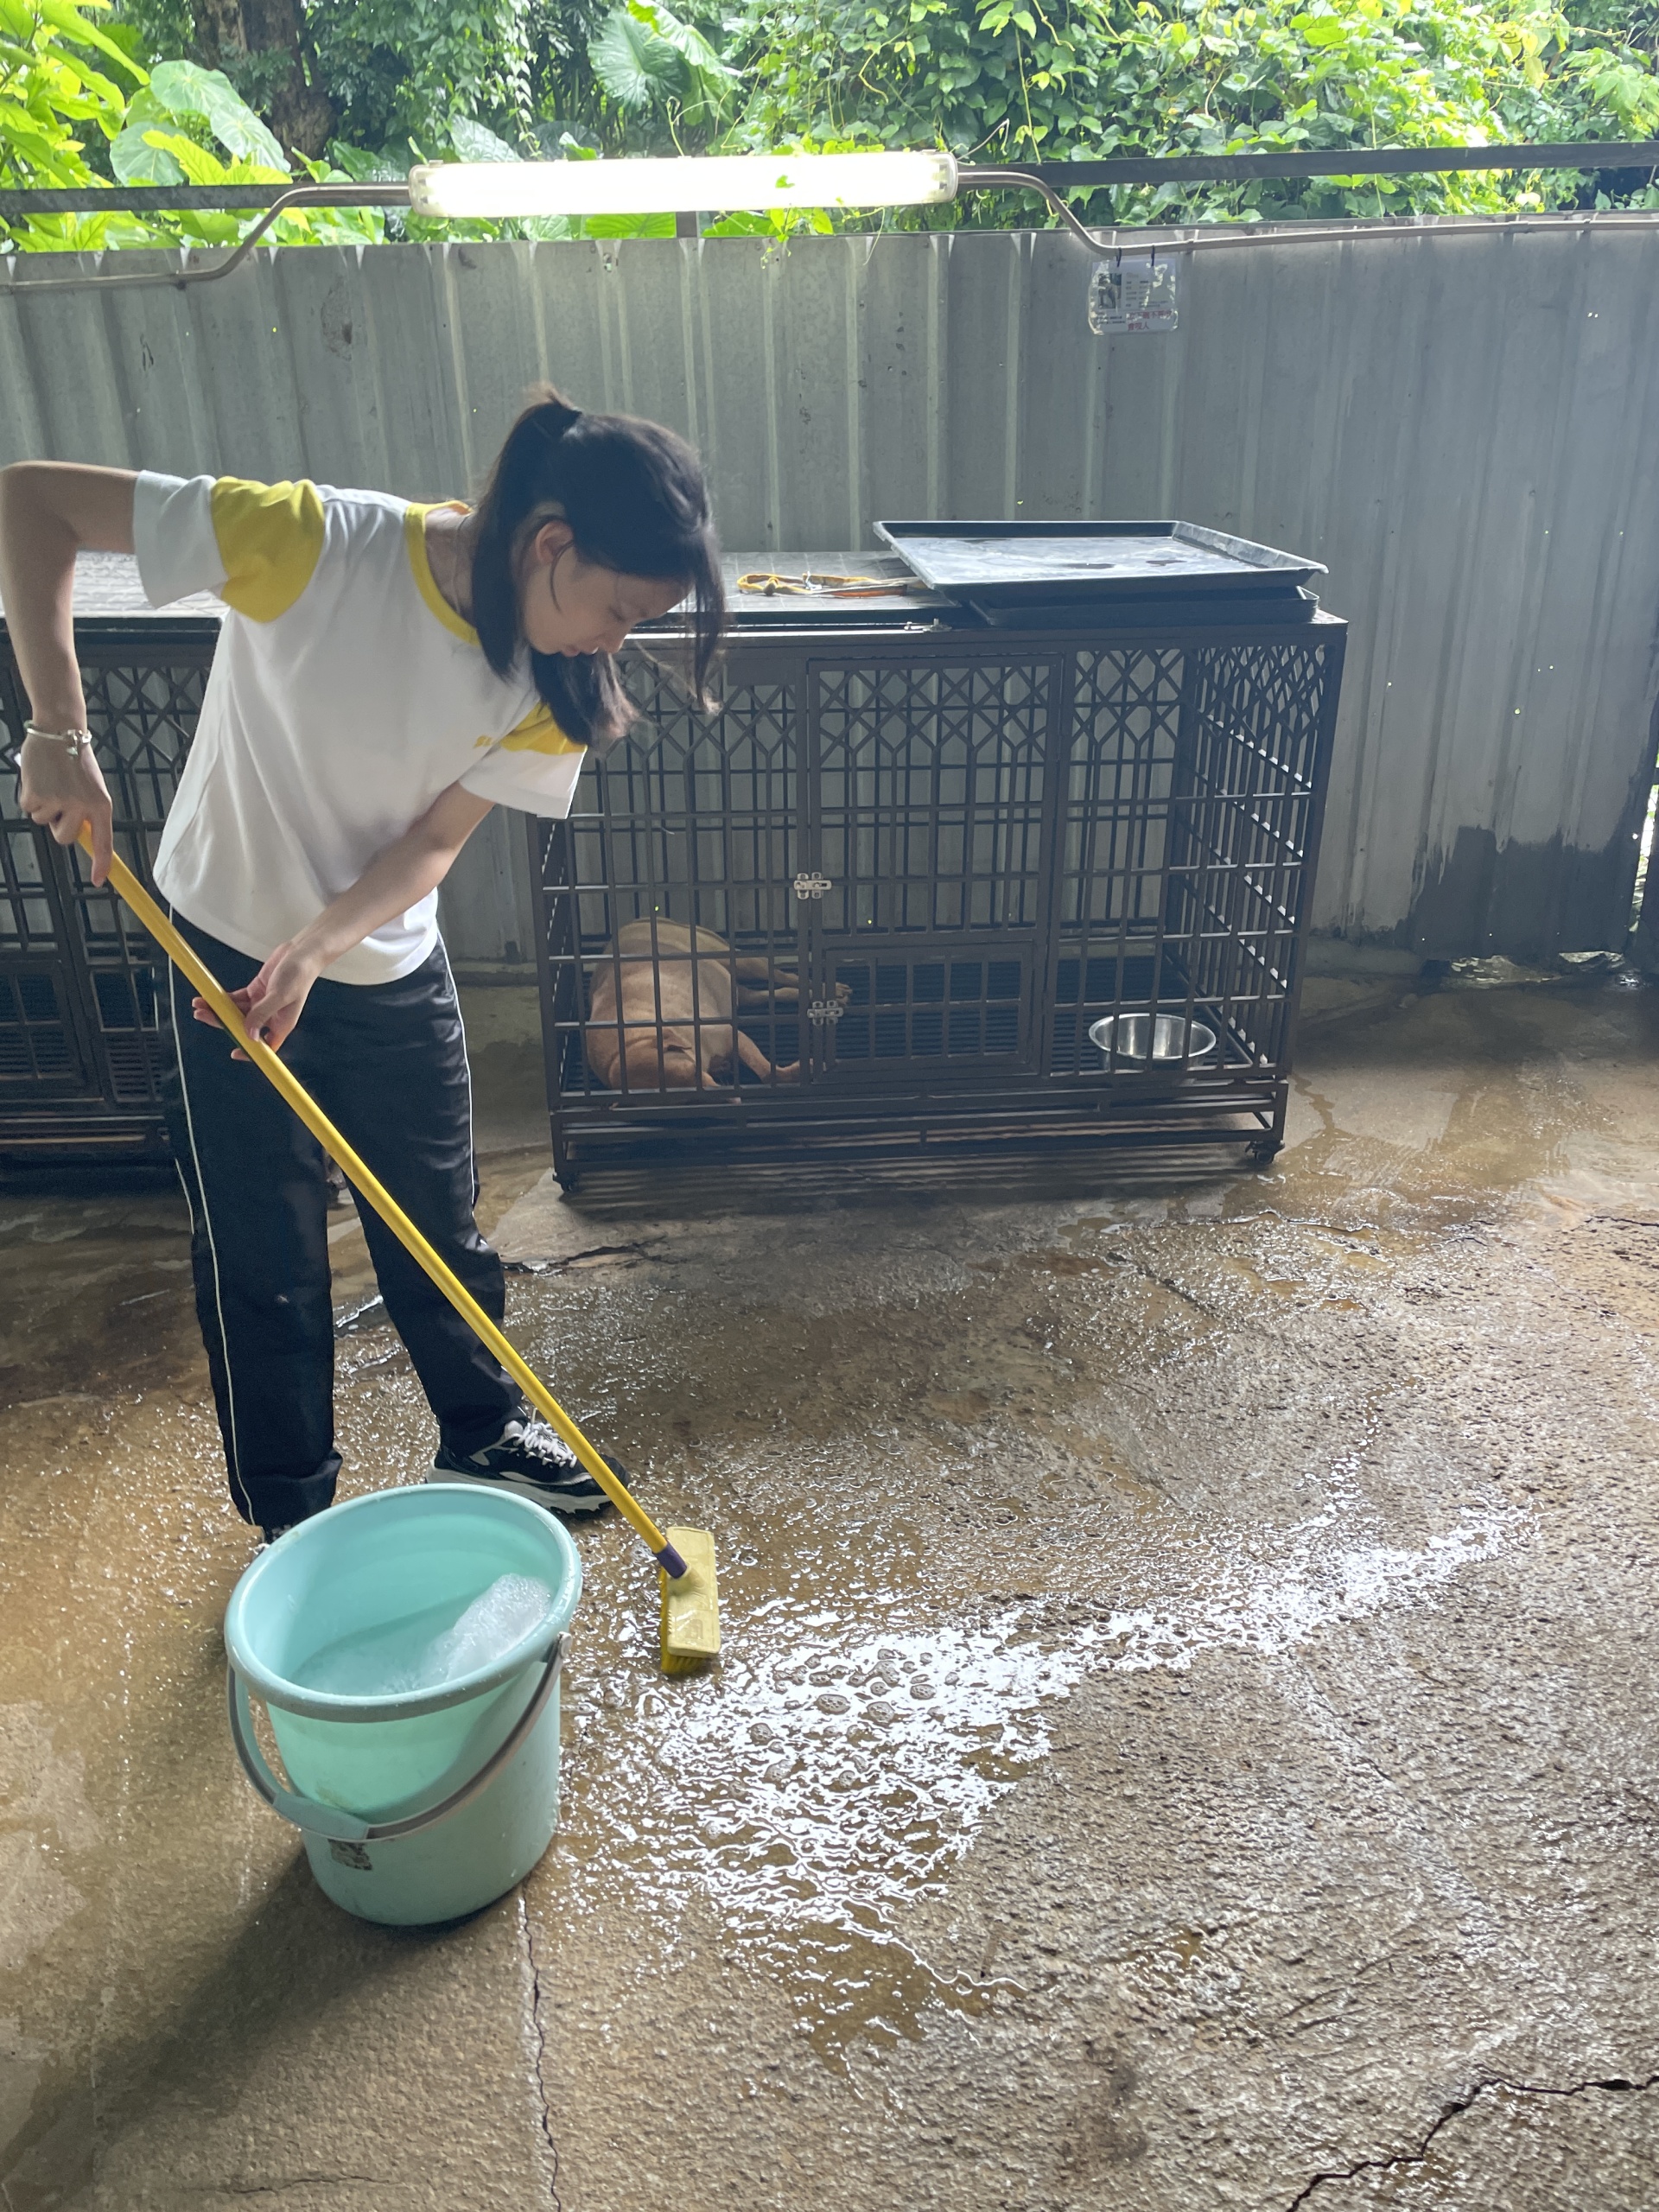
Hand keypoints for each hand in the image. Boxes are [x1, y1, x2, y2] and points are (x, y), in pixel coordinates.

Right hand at [19, 731, 112, 882]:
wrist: (60, 731)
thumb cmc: (76, 761)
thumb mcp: (91, 787)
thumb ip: (87, 812)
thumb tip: (77, 837)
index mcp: (101, 804)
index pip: (104, 841)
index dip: (102, 863)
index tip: (99, 881)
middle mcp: (82, 805)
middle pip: (65, 838)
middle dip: (58, 826)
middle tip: (60, 802)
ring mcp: (58, 801)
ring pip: (44, 821)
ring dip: (44, 806)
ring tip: (51, 781)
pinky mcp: (36, 794)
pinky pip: (29, 808)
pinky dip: (29, 796)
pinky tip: (38, 778)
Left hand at [193, 940, 321, 1058]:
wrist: (302, 953)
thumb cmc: (299, 975)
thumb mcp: (280, 995)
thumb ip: (262, 1013)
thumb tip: (248, 1033)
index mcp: (281, 1024)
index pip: (266, 1046)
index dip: (251, 1052)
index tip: (235, 1053)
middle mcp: (270, 1017)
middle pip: (243, 1027)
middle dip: (222, 1023)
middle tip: (203, 1016)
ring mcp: (261, 1004)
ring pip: (236, 1013)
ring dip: (218, 1010)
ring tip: (199, 1005)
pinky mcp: (256, 992)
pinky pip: (236, 999)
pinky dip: (223, 999)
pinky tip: (210, 998)